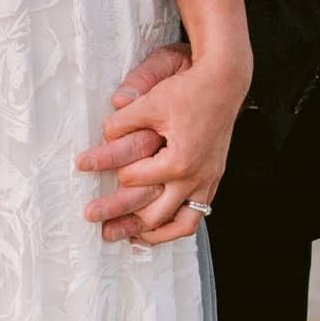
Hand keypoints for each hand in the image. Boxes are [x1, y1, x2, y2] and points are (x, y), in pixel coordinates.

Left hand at [78, 38, 244, 245]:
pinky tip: (159, 224)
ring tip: (130, 238)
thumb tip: (102, 137)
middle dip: (124, 222)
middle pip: (155, 216)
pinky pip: (197, 214)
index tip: (95, 167)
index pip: (133, 179)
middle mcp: (195, 178)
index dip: (113, 172)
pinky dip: (176, 223)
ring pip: (181, 224)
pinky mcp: (213, 178)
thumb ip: (122, 123)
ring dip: (154, 234)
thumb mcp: (149, 103)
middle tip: (98, 227)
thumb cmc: (188, 90)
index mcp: (177, 162)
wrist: (224, 82)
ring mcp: (207, 181)